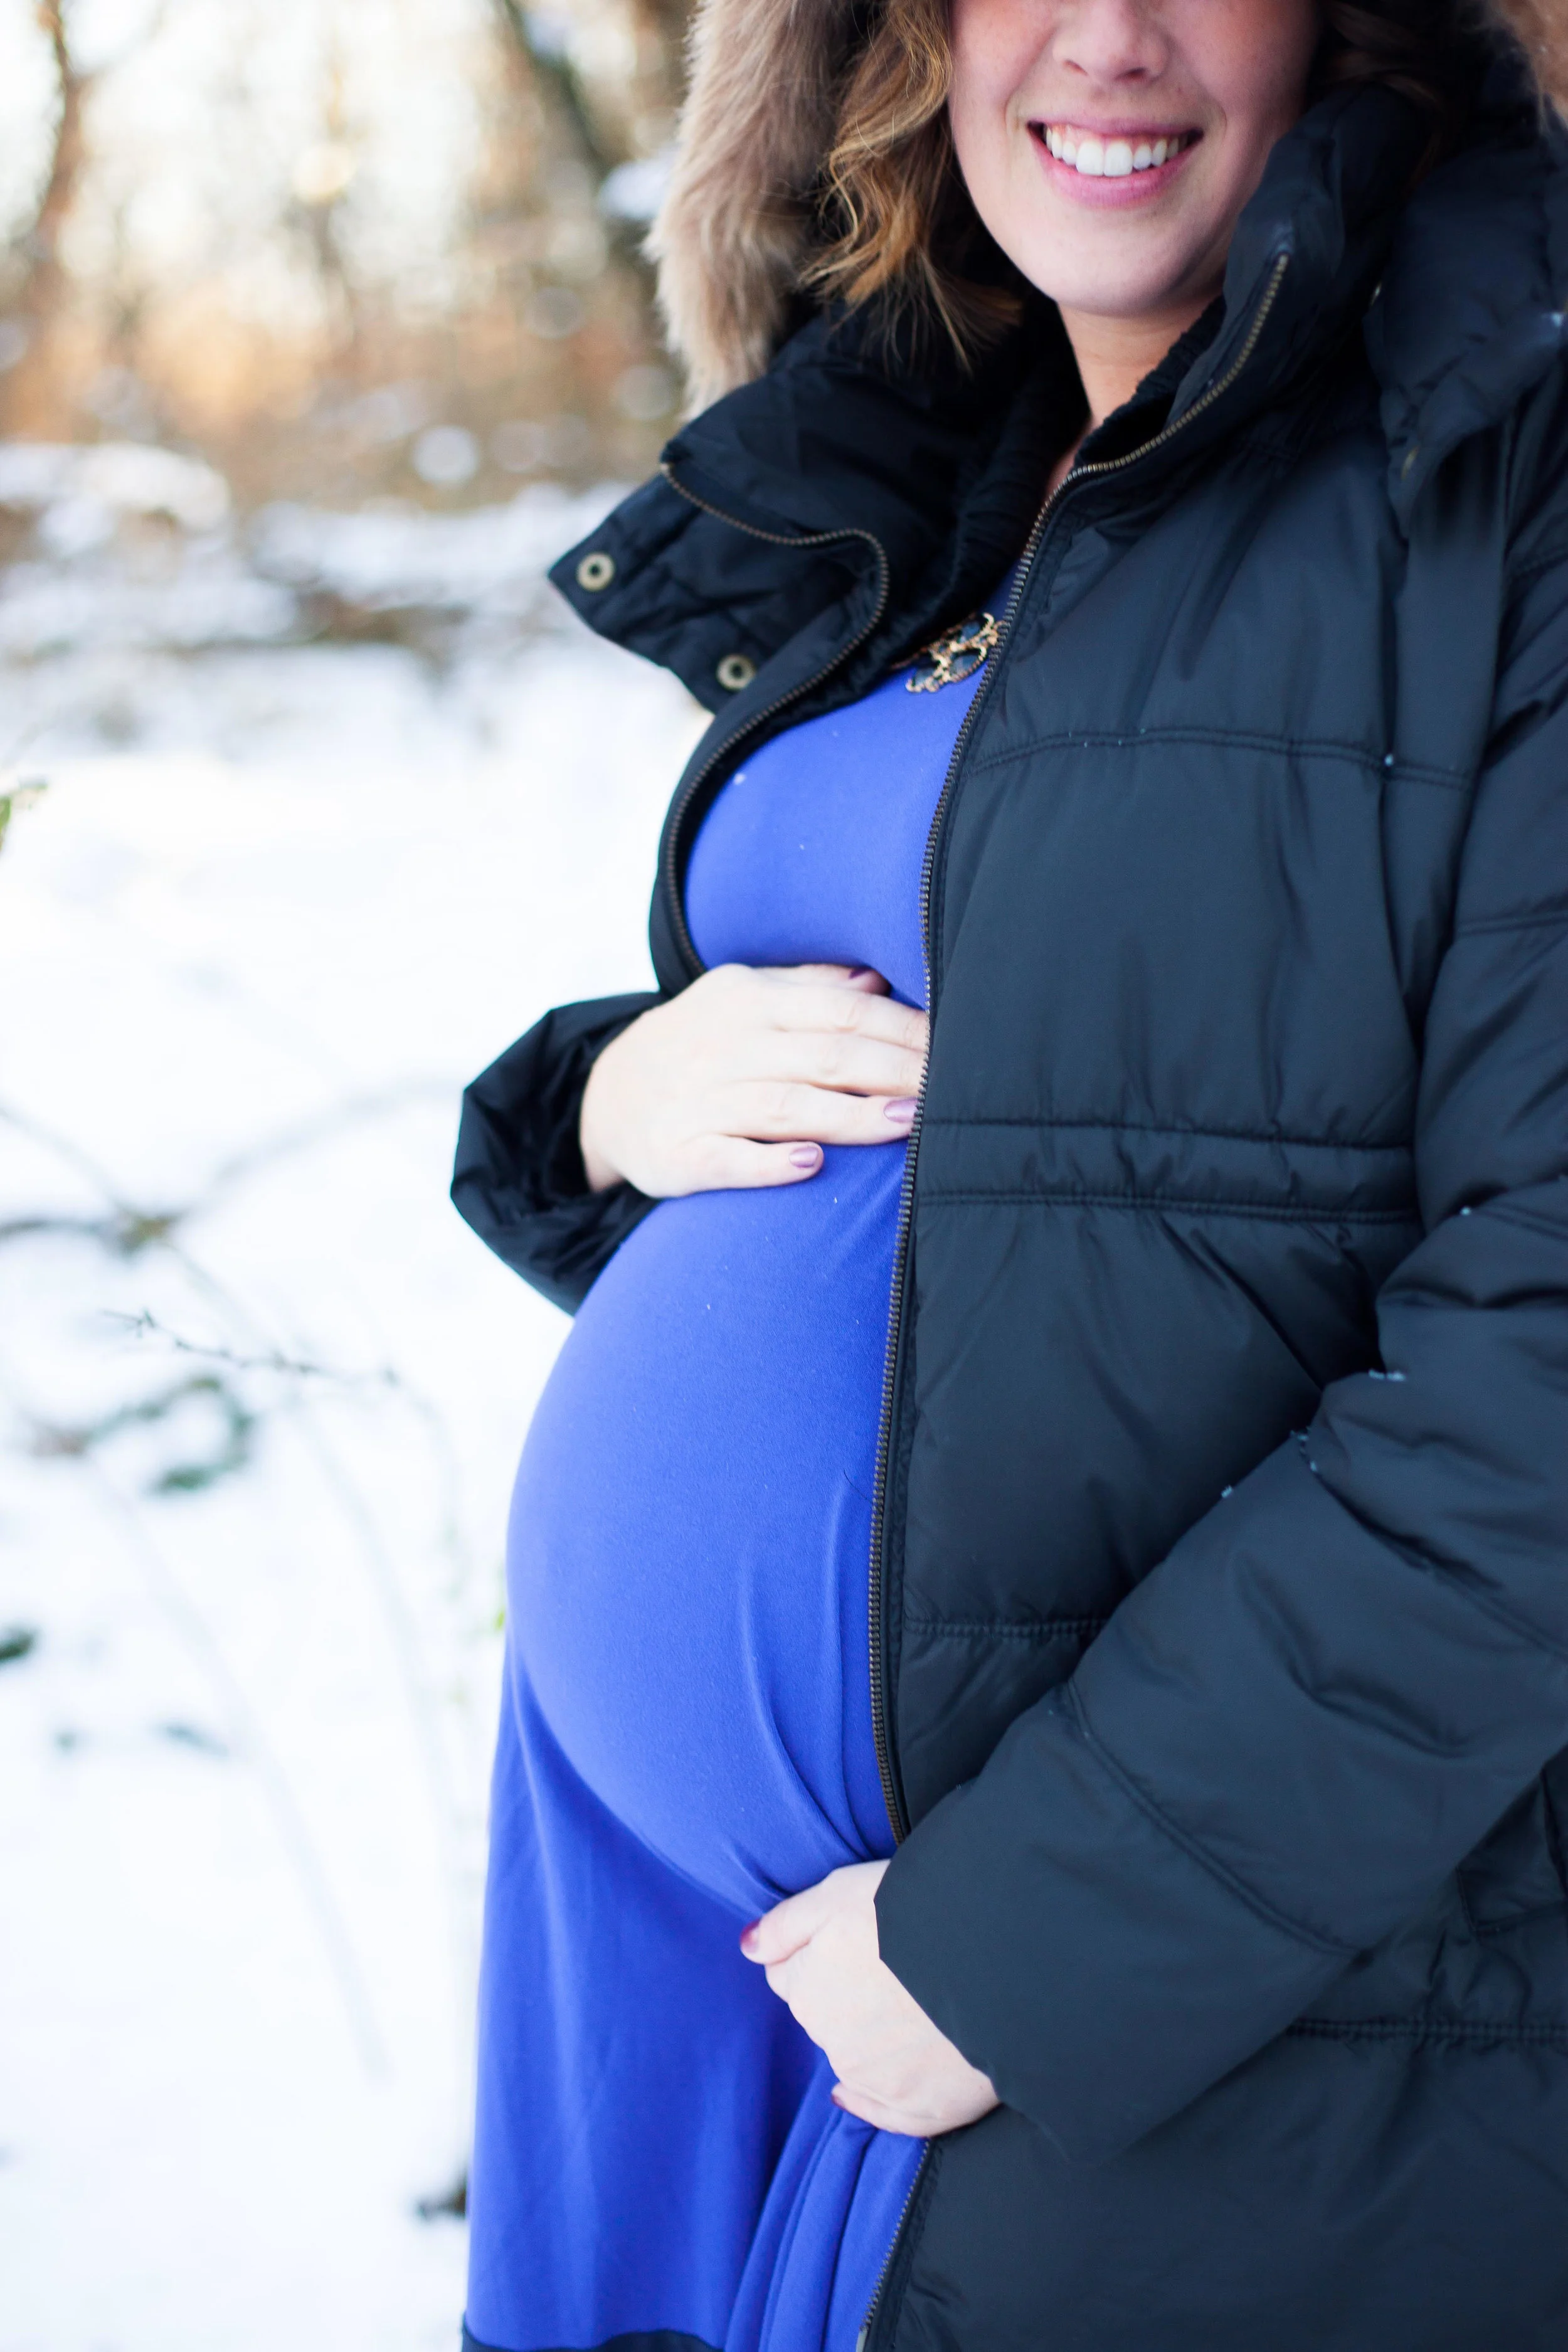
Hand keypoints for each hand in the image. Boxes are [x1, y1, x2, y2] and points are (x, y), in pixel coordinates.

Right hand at [579, 963, 928, 1196]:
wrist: (607, 1096)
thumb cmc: (702, 1044)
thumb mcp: (744, 998)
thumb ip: (810, 988)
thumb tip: (878, 980)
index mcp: (750, 1001)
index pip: (840, 1010)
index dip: (901, 1028)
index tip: (954, 1044)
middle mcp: (725, 1046)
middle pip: (824, 1056)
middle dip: (893, 1071)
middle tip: (952, 1089)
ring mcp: (699, 1102)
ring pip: (785, 1106)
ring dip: (850, 1115)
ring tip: (908, 1123)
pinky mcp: (677, 1155)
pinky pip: (726, 1159)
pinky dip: (768, 1162)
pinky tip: (810, 1164)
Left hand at [741, 1862, 998, 2137]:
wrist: (997, 1960)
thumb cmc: (916, 1912)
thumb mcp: (839, 1892)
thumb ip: (786, 1924)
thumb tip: (748, 1950)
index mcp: (809, 1988)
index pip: (792, 1975)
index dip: (822, 1953)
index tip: (854, 1940)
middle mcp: (833, 2041)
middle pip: (825, 2016)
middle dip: (846, 1995)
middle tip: (893, 1966)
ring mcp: (877, 2082)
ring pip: (858, 2058)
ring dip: (874, 2036)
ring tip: (917, 2004)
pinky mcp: (922, 2110)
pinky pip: (890, 2113)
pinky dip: (886, 2098)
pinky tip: (897, 2076)